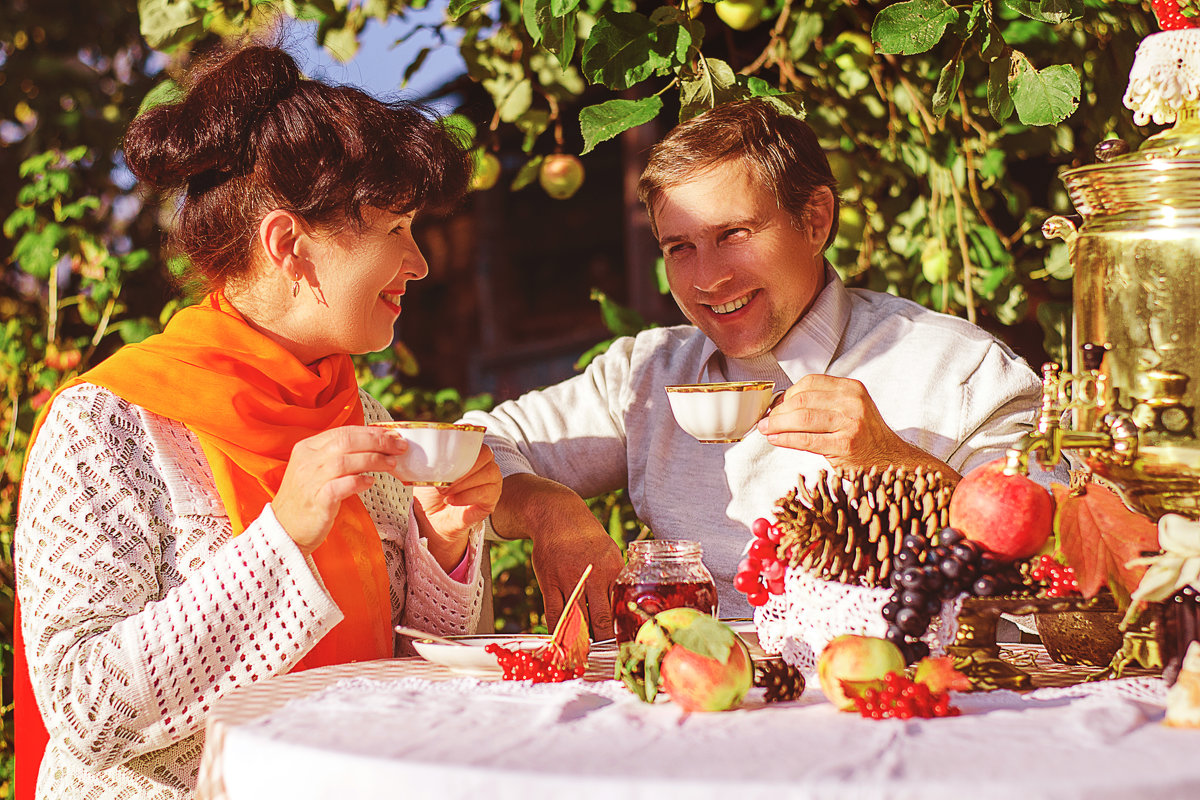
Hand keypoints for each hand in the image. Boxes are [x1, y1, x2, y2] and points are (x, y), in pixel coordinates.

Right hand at [274, 426, 408, 555]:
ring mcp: (310, 480)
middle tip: (399, 446)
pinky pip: (341, 486)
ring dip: (374, 460)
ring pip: (345, 460)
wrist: (284, 530)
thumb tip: (375, 445)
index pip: (343, 432)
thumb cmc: (308, 499)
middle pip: (346, 441)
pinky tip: (371, 483)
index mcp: (307, 448)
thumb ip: (339, 456)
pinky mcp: (316, 501)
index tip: (392, 435)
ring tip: (392, 464)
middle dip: (378, 441)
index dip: (371, 432)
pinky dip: (359, 482)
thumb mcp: (317, 470)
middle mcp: (307, 460)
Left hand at [412, 445, 501, 570]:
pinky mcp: (492, 498)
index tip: (449, 451)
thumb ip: (432, 456)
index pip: (476, 438)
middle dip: (464, 467)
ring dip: (463, 483)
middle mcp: (486, 463)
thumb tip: (426, 448)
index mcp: (471, 451)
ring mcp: (492, 481)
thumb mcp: (428, 471)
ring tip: (445, 492)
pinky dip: (466, 496)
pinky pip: (486, 493)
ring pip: (488, 474)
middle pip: (486, 454)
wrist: (432, 517)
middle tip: (444, 480)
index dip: (465, 442)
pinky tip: (452, 500)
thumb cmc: (432, 492)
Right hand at [491, 473, 624, 638]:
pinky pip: (554, 613)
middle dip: (603, 641)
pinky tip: (563, 641)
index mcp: (612, 569)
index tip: (624, 645)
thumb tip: (623, 607)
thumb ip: (616, 578)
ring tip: (586, 653)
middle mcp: (592, 575)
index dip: (621, 629)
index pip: (619, 607)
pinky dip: (559, 631)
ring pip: (576, 619)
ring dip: (581, 640)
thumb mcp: (611, 552)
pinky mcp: (549, 582)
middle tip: (606, 655)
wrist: (557, 517)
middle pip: (600, 618)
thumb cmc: (588, 538)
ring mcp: (568, 579)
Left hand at [757, 374, 958, 476]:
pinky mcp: (845, 445)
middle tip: (766, 420)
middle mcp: (853, 402)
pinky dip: (785, 439)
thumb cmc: (865, 438)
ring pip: (802, 418)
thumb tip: (780, 405)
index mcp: (852, 389)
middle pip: (802, 400)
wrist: (892, 461)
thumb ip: (822, 403)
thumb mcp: (850, 410)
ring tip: (766, 430)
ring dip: (777, 424)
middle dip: (778, 411)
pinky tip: (775, 439)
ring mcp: (850, 423)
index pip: (810, 383)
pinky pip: (806, 440)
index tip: (775, 405)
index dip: (787, 394)